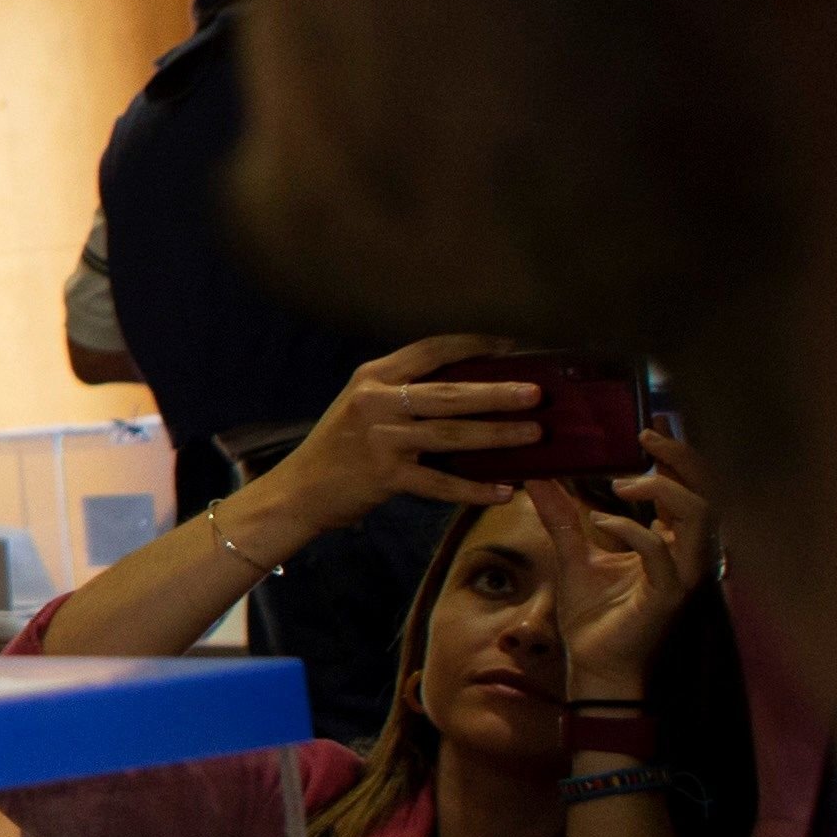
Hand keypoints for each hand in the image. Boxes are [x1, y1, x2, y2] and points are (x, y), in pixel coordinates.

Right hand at [253, 334, 544, 541]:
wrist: (299, 490)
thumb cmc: (340, 446)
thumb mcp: (364, 406)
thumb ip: (405, 393)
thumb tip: (475, 387)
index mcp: (373, 377)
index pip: (431, 350)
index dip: (475, 346)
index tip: (513, 346)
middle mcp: (375, 402)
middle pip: (449, 393)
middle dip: (498, 393)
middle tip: (537, 394)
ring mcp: (380, 440)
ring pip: (452, 435)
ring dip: (498, 435)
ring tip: (535, 434)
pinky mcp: (385, 476)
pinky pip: (440, 483)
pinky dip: (474, 489)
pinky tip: (504, 491)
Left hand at [540, 428, 716, 695]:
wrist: (593, 664)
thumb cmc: (594, 614)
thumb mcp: (571, 554)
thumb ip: (560, 516)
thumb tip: (535, 478)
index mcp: (668, 540)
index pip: (686, 487)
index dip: (675, 454)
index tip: (651, 422)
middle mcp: (684, 554)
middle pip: (707, 493)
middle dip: (682, 459)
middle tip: (647, 435)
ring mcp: (681, 574)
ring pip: (699, 519)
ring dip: (664, 491)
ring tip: (623, 483)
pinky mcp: (667, 597)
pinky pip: (662, 556)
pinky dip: (634, 533)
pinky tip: (604, 522)